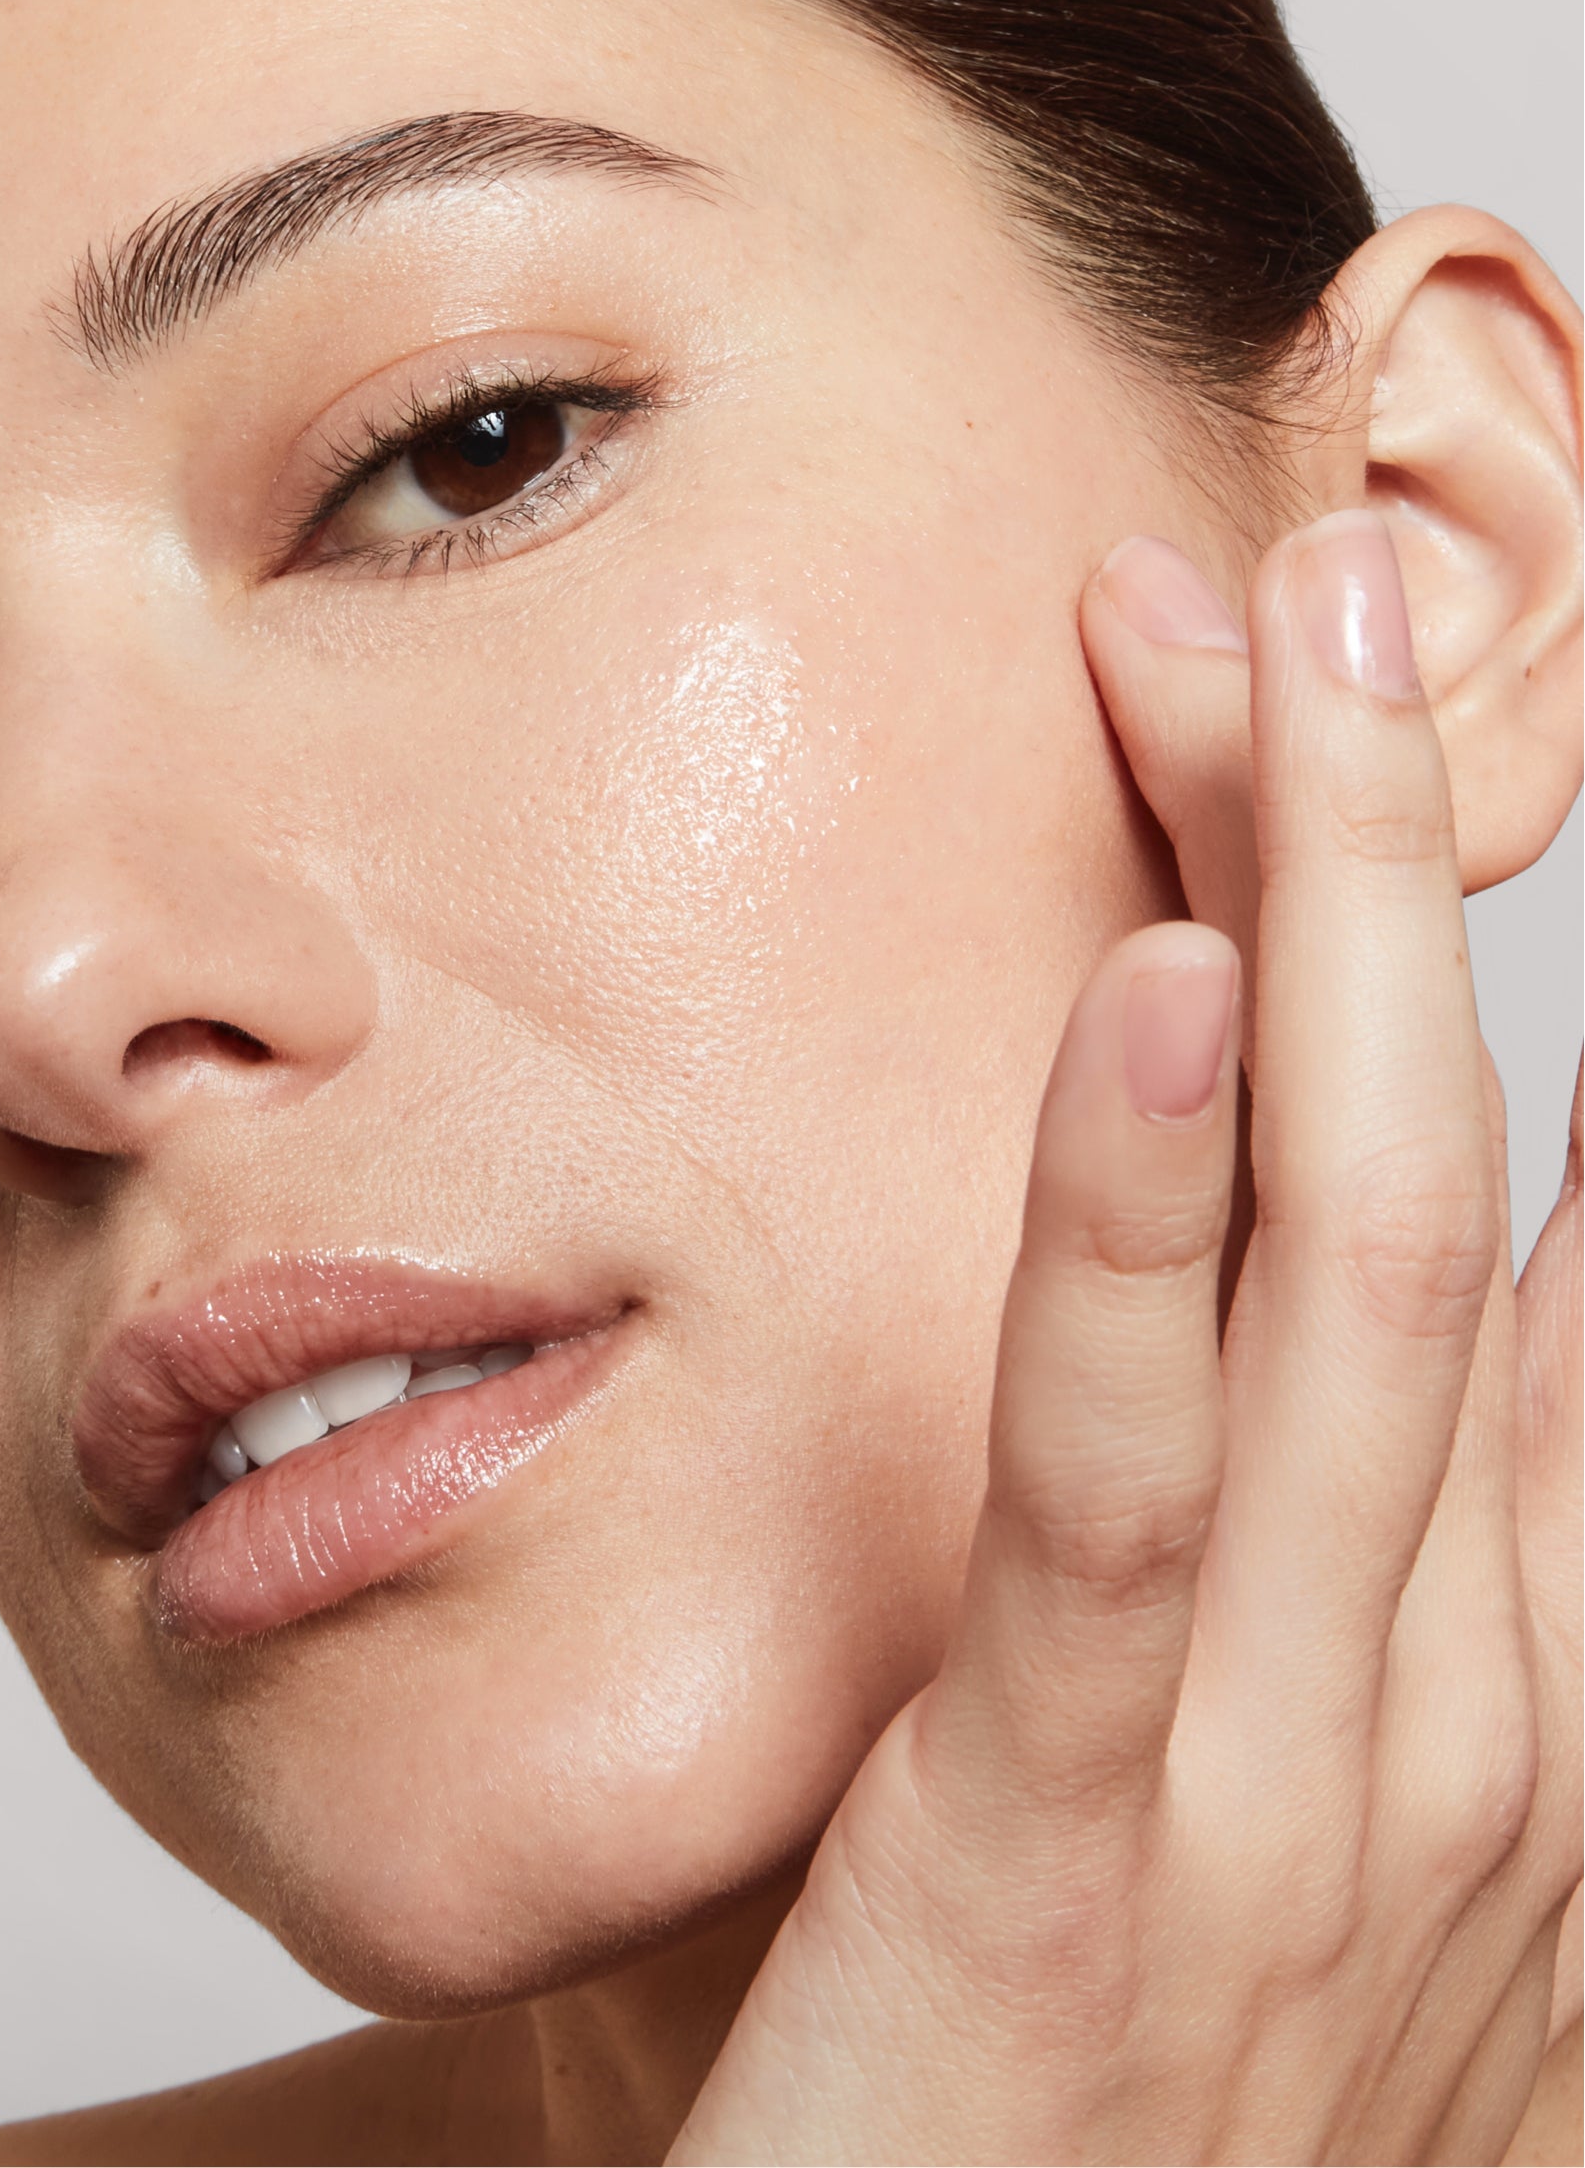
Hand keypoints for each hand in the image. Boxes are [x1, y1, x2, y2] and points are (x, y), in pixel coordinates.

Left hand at [672, 512, 1581, 2165]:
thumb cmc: (1101, 2120)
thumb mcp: (1246, 1829)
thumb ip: (1294, 1594)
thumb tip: (1327, 1349)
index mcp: (1492, 1683)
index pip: (1520, 1240)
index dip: (1467, 972)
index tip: (1429, 739)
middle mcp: (1448, 1699)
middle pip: (1441, 1175)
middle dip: (1400, 856)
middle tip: (1350, 570)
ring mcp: (1286, 1772)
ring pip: (1342, 1264)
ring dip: (1315, 920)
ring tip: (1279, 636)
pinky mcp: (1063, 1836)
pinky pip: (1114, 1480)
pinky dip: (1135, 1221)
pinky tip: (1140, 983)